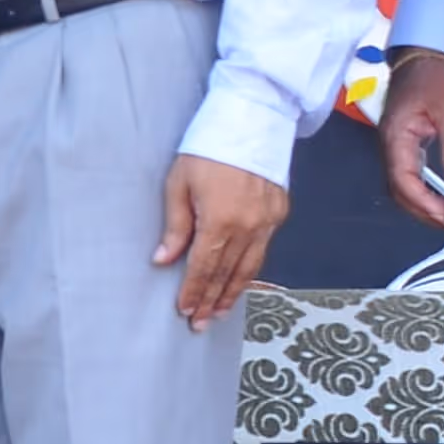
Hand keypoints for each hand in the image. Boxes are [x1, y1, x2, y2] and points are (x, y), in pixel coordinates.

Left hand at [153, 154, 290, 330]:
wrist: (252, 119)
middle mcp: (249, 227)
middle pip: (227, 273)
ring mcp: (268, 221)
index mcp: (220, 220)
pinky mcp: (279, 213)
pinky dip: (250, 271)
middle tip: (200, 324)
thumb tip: (164, 260)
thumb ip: (175, 226)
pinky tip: (239, 282)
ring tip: (219, 312)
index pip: (203, 267)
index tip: (184, 311)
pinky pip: (263, 251)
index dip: (193, 291)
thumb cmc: (207, 148)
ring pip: (249, 268)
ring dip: (232, 292)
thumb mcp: (179, 183)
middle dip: (211, 301)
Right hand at [376, 49, 443, 232]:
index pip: (403, 181)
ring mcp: (395, 147)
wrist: (422, 56)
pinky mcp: (404, 146)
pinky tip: (441, 199)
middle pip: (399, 192)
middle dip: (424, 212)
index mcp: (396, 137)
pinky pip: (408, 177)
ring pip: (402, 188)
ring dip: (423, 206)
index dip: (424, 203)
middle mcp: (390, 146)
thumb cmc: (432, 77)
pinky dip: (423, 194)